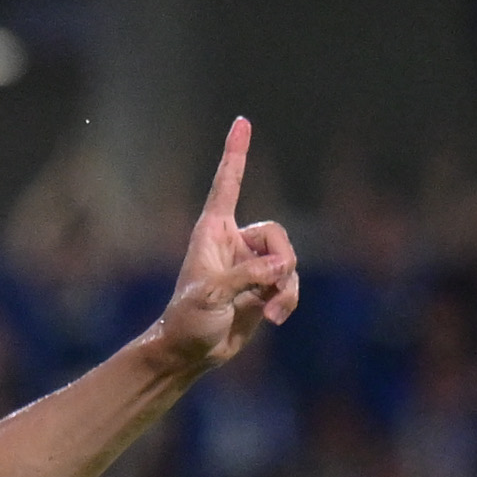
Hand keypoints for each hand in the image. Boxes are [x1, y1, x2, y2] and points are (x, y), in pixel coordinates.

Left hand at [150, 118, 301, 374]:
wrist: (189, 354)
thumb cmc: (187, 320)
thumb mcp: (211, 295)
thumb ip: (248, 275)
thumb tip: (284, 267)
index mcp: (213, 231)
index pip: (227, 184)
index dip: (236, 153)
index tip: (242, 122)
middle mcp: (234, 243)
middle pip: (277, 234)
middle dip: (283, 260)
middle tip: (273, 282)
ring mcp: (250, 266)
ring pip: (288, 262)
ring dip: (285, 288)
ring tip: (268, 311)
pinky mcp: (262, 288)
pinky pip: (289, 284)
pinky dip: (286, 300)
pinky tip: (273, 318)